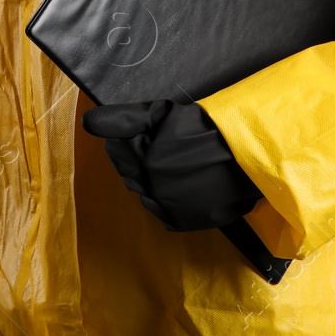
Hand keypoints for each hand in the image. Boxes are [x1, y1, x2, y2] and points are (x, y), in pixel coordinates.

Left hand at [81, 98, 262, 230]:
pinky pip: (161, 211)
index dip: (130, 140)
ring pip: (145, 193)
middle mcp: (148, 187)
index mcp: (140, 159)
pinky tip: (183, 186)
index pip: (117, 150)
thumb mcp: (161, 114)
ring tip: (176, 167)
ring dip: (152, 181)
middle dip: (140, 160)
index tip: (148, 135)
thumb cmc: (204, 130)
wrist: (245, 158)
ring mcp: (164, 207)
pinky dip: (167, 200)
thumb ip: (122, 119)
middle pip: (130, 173)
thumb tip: (89, 122)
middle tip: (165, 150)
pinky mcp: (179, 222)